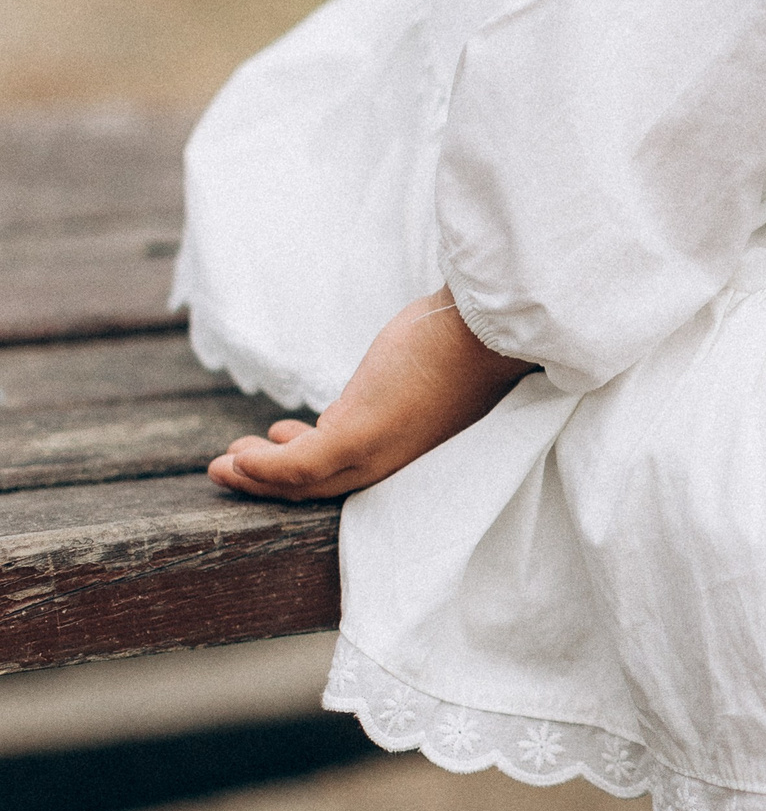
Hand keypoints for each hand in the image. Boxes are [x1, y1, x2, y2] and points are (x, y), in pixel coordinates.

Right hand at [208, 288, 535, 500]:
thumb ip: (386, 393)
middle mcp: (401, 461)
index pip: (356, 471)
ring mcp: (381, 451)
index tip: (280, 446)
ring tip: (227, 464)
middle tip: (236, 467)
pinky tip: (241, 456)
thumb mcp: (418, 373)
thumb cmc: (465, 339)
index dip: (311, 469)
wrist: (494, 324)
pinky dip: (264, 467)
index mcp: (416, 448)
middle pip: (325, 486)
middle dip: (273, 480)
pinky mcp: (364, 433)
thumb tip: (350, 401)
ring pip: (306, 482)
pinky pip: (299, 466)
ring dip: (258, 476)